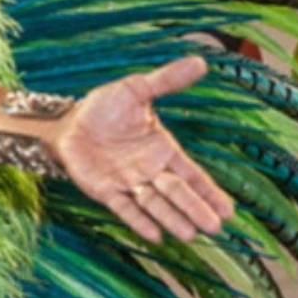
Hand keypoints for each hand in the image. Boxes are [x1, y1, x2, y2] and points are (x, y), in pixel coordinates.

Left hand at [52, 55, 234, 243]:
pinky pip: (125, 208)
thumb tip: (201, 61)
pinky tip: (155, 236)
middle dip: (195, 209)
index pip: (192, 174)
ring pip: (155, 204)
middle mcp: (149, 171)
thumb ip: (166, 81)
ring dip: (172, 219)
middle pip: (177, 193)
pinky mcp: (105, 191)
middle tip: (215, 227)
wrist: (67, 122)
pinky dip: (139, 222)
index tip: (230, 211)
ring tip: (191, 235)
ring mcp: (128, 183)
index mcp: (162, 149)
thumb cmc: (103, 108)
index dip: (209, 191)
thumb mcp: (136, 90)